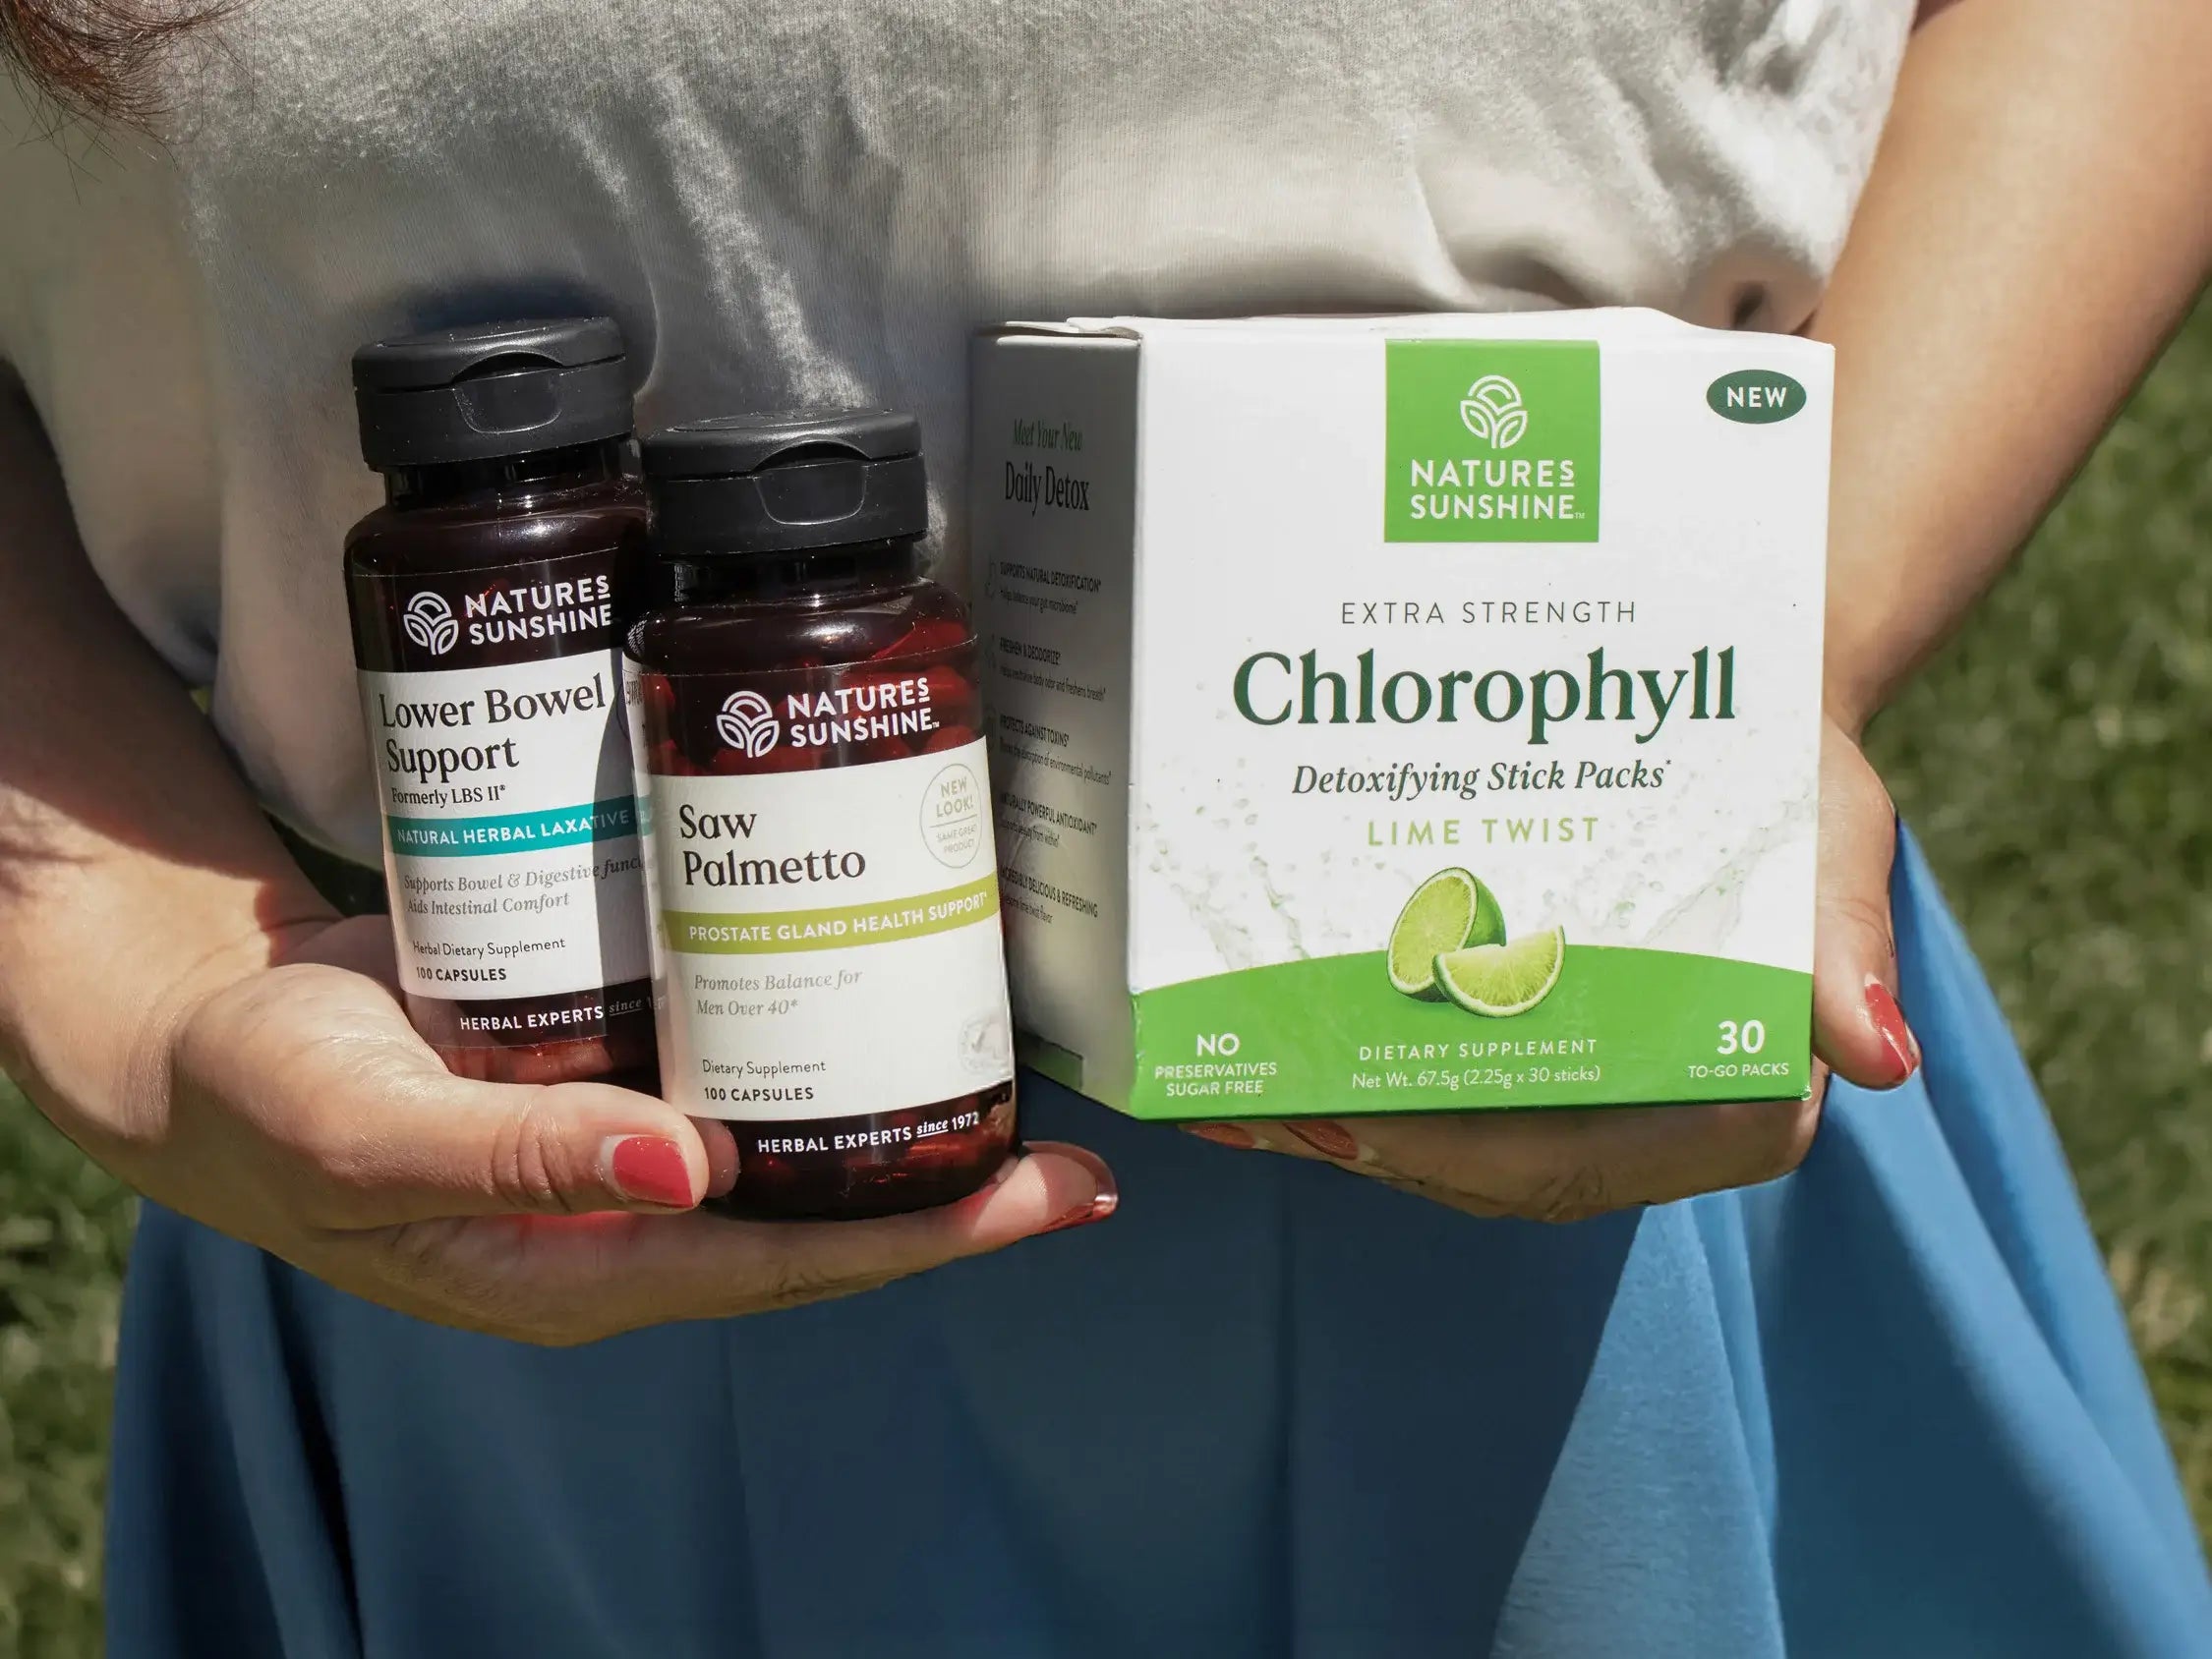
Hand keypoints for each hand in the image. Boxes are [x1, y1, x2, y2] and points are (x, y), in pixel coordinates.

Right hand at [116, 917, 1113, 1343]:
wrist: (200, 1030)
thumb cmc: (271, 1098)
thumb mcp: (379, 1133)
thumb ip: (524, 1158)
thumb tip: (693, 1172)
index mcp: (595, 1263)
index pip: (803, 1261)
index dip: (936, 1233)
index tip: (1057, 1196)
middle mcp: (634, 1207)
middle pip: (827, 1200)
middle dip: (953, 1172)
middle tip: (1077, 1126)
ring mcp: (627, 1136)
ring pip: (790, 1124)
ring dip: (892, 1093)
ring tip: (1003, 1034)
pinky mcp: (608, 1058)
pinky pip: (732, 1052)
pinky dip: (806, 1021)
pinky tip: (862, 963)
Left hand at [1183, 716, 1918, 1219]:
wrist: (1736, 721)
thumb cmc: (1790, 782)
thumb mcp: (1829, 838)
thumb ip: (1844, 942)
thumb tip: (1877, 1059)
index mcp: (1738, 1099)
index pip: (1593, 1163)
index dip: (1473, 1157)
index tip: (1373, 1125)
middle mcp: (1653, 1120)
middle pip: (1498, 1172)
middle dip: (1380, 1146)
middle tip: (1267, 1104)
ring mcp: (1583, 1097)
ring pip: (1452, 1150)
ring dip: (1343, 1131)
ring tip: (1233, 1097)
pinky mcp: (1529, 1062)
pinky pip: (1434, 1098)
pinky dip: (1351, 1089)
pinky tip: (1258, 1065)